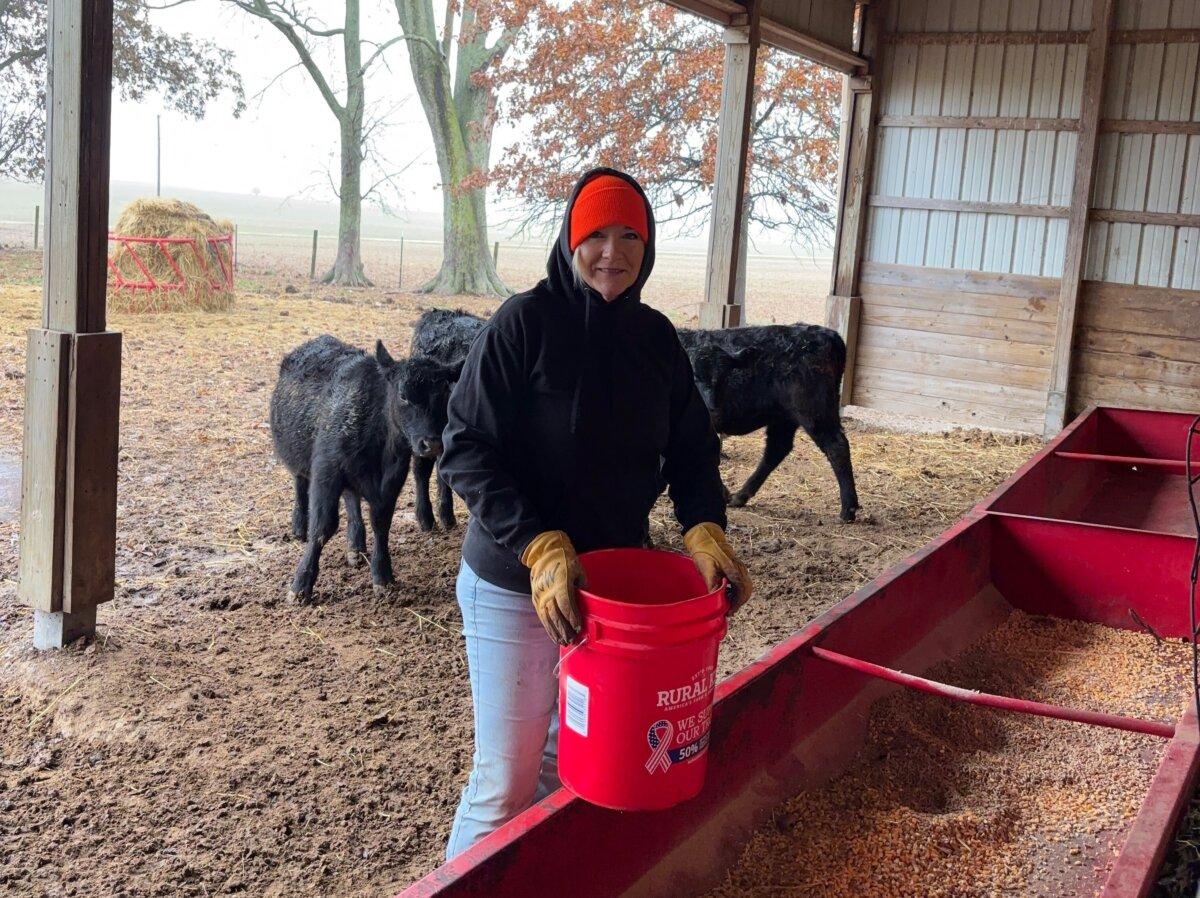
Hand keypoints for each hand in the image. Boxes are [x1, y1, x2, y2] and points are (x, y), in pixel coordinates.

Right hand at [521, 530, 585, 644]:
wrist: (544, 552)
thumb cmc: (565, 560)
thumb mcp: (578, 570)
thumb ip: (582, 586)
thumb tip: (586, 603)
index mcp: (560, 582)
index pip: (566, 603)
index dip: (572, 617)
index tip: (579, 627)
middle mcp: (548, 590)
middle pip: (556, 614)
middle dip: (564, 629)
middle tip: (572, 640)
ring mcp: (540, 595)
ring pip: (547, 617)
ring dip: (555, 631)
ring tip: (563, 642)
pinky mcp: (536, 598)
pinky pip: (541, 616)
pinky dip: (548, 627)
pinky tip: (553, 635)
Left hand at [683, 522, 752, 613]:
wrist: (706, 537)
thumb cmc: (705, 552)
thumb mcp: (706, 569)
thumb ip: (712, 584)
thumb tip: (716, 599)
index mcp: (735, 570)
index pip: (742, 592)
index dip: (736, 604)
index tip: (728, 612)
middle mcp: (740, 569)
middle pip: (746, 591)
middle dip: (738, 602)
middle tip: (727, 610)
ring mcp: (740, 568)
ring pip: (744, 587)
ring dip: (737, 597)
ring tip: (726, 603)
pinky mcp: (736, 567)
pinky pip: (741, 582)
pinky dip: (736, 590)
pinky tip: (726, 592)